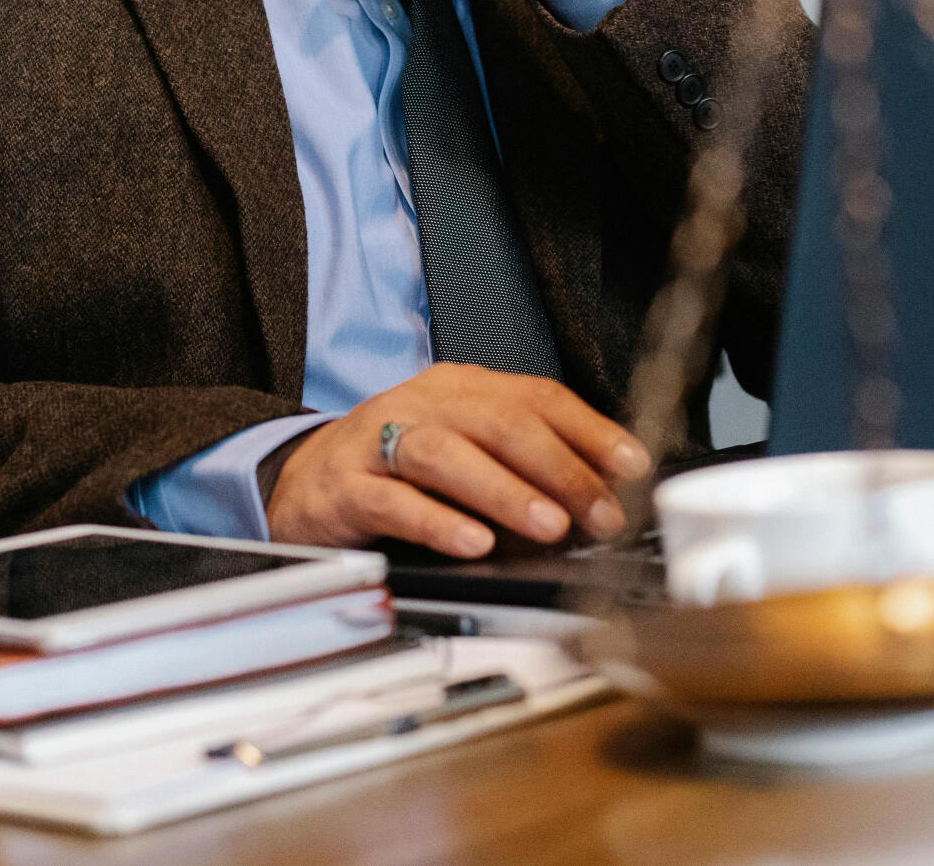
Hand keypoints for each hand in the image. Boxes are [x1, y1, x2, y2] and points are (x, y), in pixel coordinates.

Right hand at [264, 363, 651, 555]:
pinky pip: (394, 501)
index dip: (589, 431)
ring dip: (505, 491)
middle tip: (599, 512)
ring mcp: (378, 442)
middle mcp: (421, 405)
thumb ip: (519, 462)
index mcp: (459, 388)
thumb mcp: (462, 448)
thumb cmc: (395, 468)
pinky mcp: (345, 487)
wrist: (301, 481)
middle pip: (498, 423)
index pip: (536, 397)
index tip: (632, 466)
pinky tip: (473, 543)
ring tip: (548, 526)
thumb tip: (599, 494)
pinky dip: (438, 521)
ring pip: (446, 455)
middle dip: (559, 469)